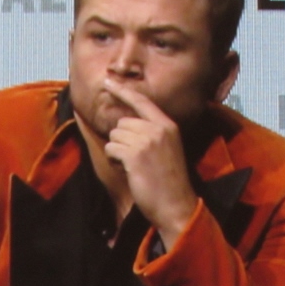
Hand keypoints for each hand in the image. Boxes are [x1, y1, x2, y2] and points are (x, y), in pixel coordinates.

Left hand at [103, 79, 198, 250]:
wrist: (176, 205)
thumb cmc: (169, 181)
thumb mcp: (167, 149)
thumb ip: (151, 133)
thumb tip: (125, 123)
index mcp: (168, 125)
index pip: (142, 101)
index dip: (122, 90)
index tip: (108, 80)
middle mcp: (158, 129)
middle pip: (122, 123)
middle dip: (122, 141)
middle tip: (135, 160)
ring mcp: (147, 141)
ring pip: (114, 136)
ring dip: (118, 152)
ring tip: (134, 166)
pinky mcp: (135, 155)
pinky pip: (111, 149)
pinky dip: (115, 161)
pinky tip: (129, 171)